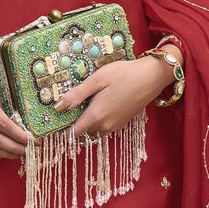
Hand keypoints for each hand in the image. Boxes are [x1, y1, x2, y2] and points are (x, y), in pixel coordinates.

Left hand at [56, 56, 170, 138]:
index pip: (73, 133)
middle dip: (77, 119)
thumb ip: (77, 94)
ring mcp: (115, 125)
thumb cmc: (124, 74)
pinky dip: (101, 116)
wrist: (152, 76)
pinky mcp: (123, 122)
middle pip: (83, 129)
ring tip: (92, 97)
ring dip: (90, 117)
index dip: (63, 129)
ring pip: (94, 127)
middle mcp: (105, 125)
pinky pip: (105, 124)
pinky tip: (104, 100)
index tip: (57, 121)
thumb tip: (58, 106)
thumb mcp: (98, 79)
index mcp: (96, 116)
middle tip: (77, 100)